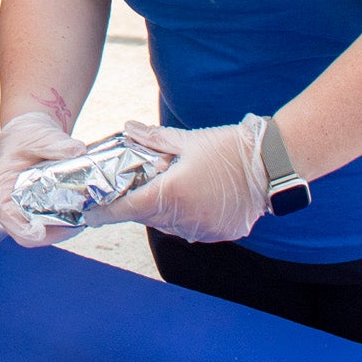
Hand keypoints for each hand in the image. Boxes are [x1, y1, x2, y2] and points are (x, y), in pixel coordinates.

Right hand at [0, 112, 90, 247]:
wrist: (29, 133)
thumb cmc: (27, 135)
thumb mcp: (38, 136)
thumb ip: (56, 143)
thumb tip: (78, 150)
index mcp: (2, 186)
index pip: (6, 215)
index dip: (22, 227)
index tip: (40, 230)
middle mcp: (11, 203)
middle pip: (24, 233)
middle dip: (50, 233)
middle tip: (75, 224)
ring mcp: (25, 208)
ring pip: (39, 232)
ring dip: (60, 231)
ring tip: (82, 220)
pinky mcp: (39, 209)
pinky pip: (49, 225)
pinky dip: (64, 224)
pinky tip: (81, 214)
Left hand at [88, 115, 268, 242]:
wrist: (271, 164)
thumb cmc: (228, 148)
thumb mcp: (186, 140)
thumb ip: (153, 139)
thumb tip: (128, 128)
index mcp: (171, 196)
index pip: (127, 209)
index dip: (105, 212)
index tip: (90, 213)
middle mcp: (185, 219)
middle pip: (146, 217)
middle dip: (133, 205)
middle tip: (126, 189)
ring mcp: (203, 230)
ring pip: (167, 224)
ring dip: (160, 210)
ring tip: (163, 188)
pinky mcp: (219, 234)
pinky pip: (190, 228)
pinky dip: (183, 216)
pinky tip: (188, 198)